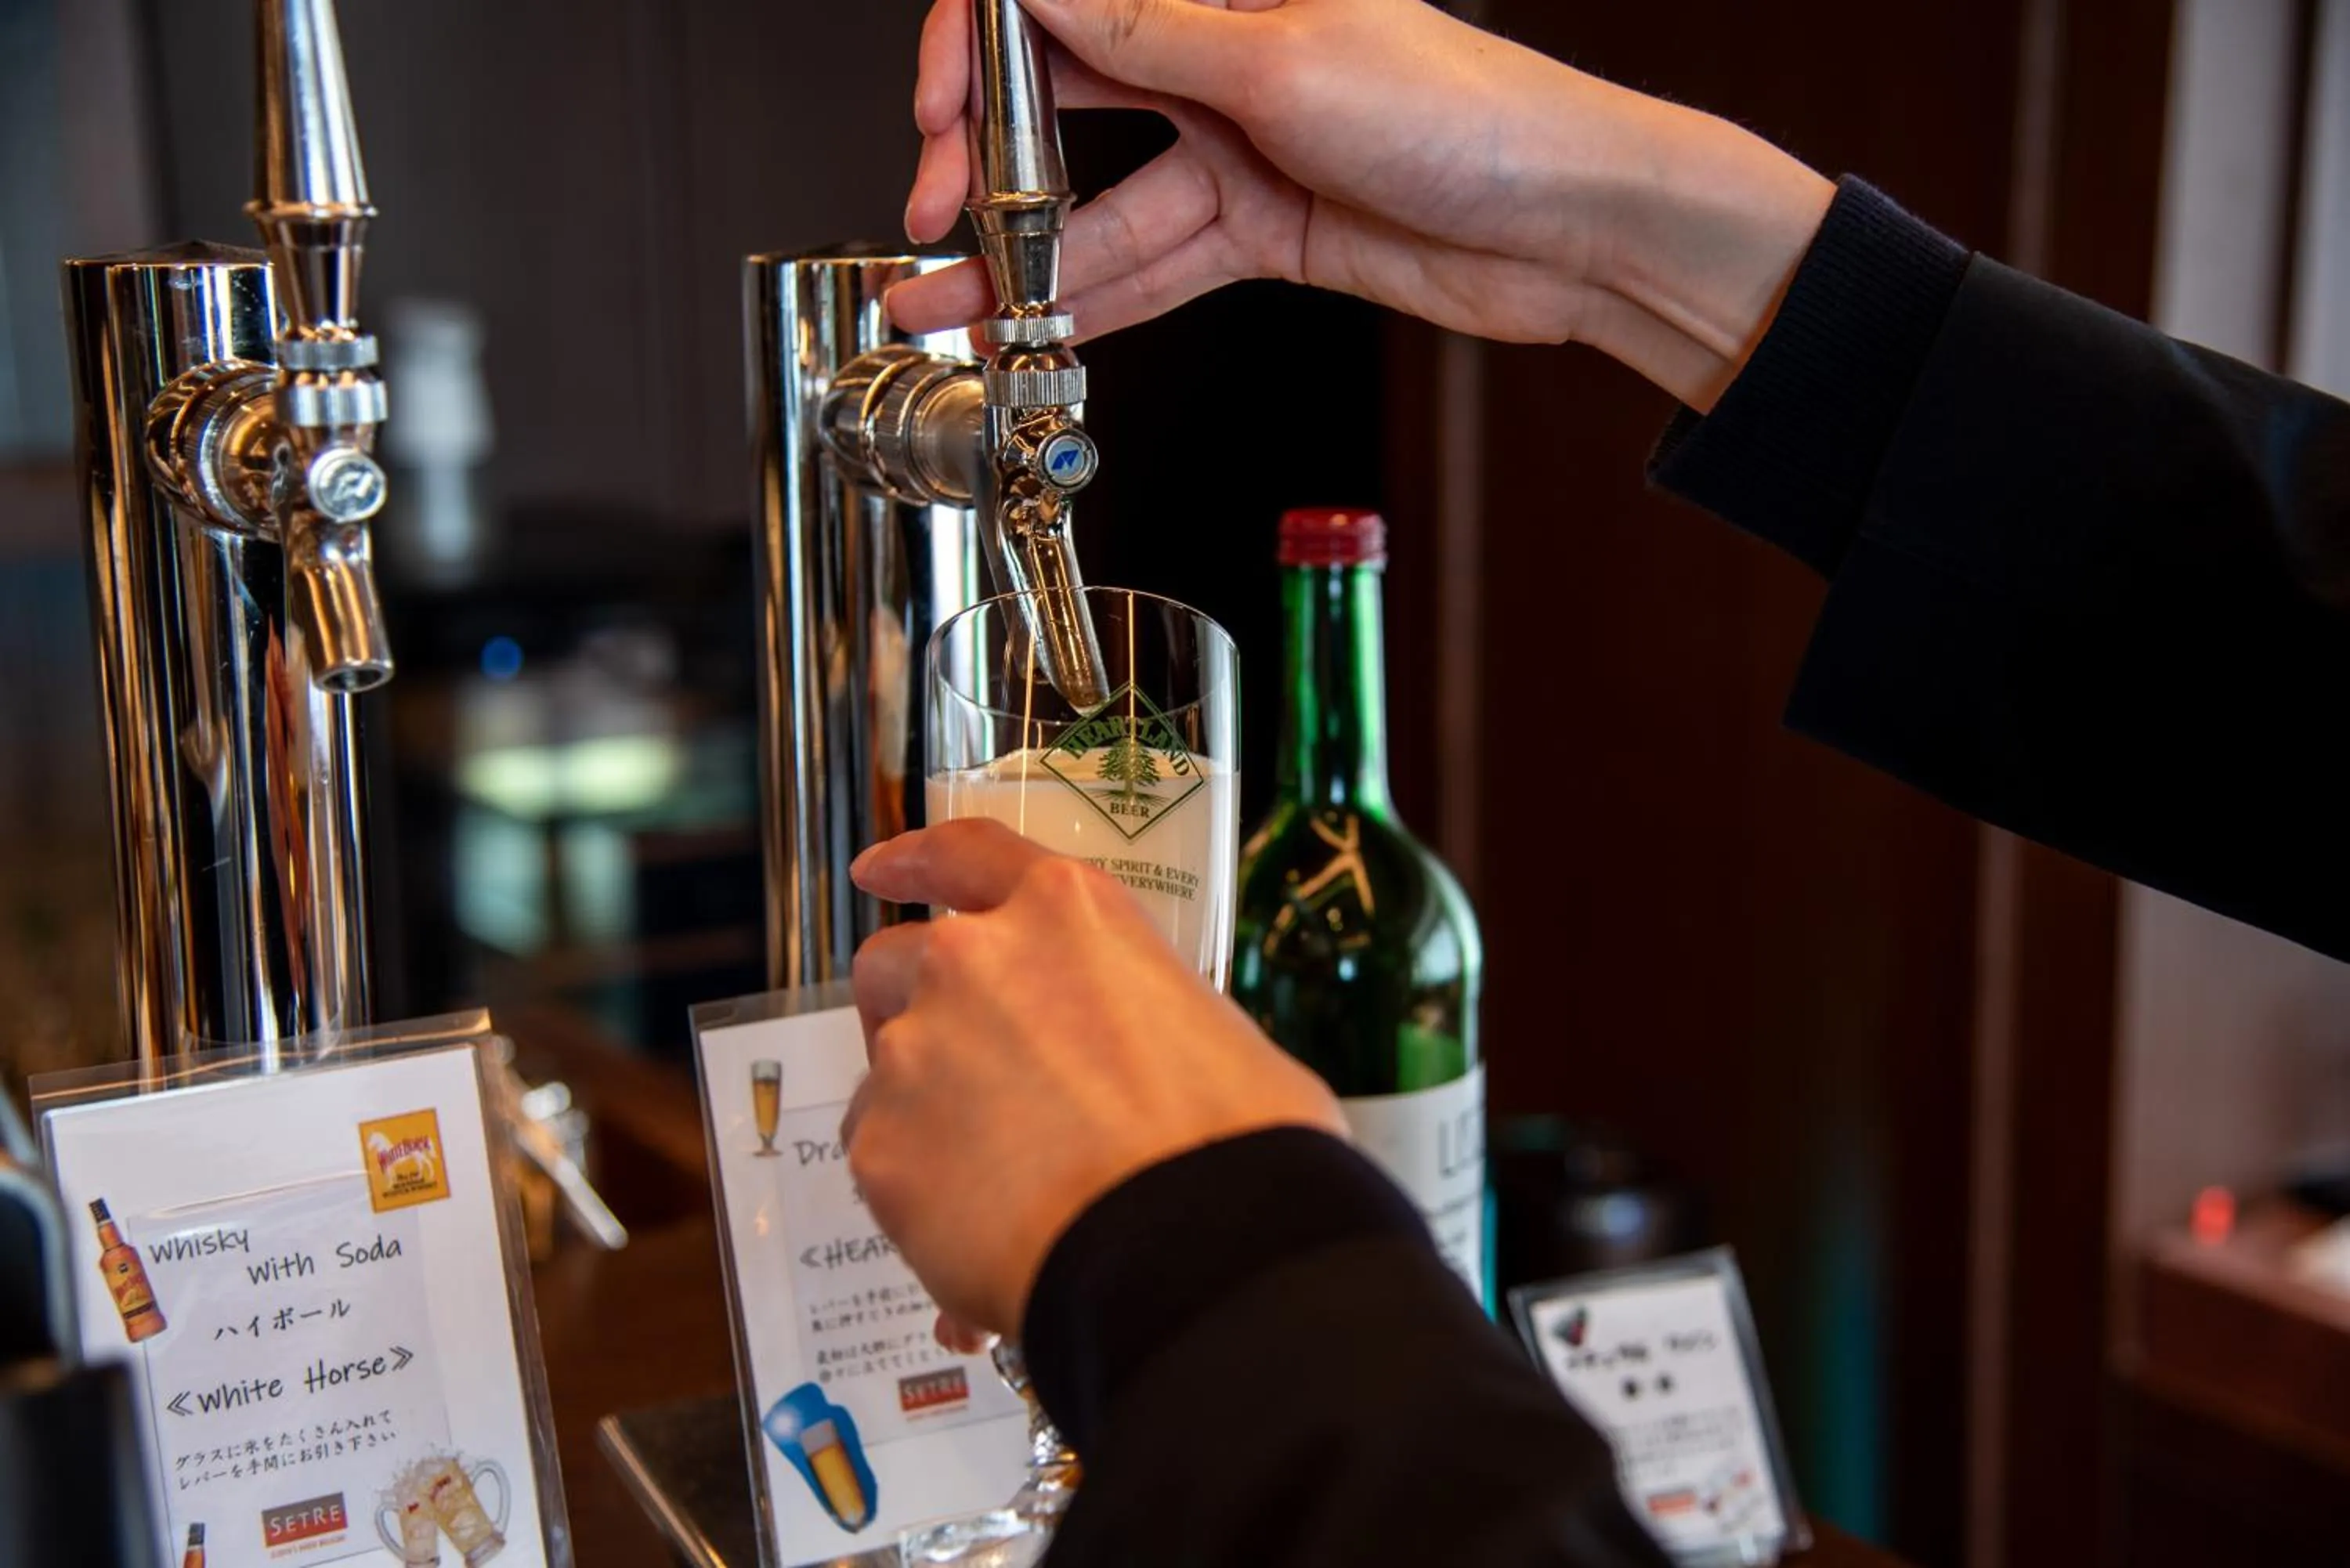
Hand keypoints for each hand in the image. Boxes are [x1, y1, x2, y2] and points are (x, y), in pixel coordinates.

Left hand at [844, 819, 1345, 1334]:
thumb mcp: (1207, 1033)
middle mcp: (974, 962)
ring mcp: (916, 1051)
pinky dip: (920, 1197)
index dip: (915, 862)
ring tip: (998, 1189)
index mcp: (1066, 915)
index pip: (966, 854)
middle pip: (895, 962)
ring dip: (925, 1115)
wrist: (1187, 1249)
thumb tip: (1130, 1075)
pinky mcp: (880, 1146)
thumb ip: (1135, 1022)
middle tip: (952, 1065)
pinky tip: (981, 1242)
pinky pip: (885, 1166)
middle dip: (905, 1005)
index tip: (879, 872)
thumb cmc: (1233, 1143)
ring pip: (885, 1074)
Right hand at [892, 0, 1834, 407]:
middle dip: (984, 167)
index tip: (937, 113)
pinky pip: (1153, 266)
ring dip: (1017, 259)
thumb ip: (1144, 35)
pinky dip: (1088, 301)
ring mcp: (1239, 150)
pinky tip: (1025, 324)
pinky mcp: (1261, 231)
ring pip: (1099, 205)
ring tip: (939, 301)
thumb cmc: (1468, 115)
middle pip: (1065, 106)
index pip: (1061, 6)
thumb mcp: (1280, 61)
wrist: (1573, 226)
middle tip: (929, 218)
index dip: (980, 53)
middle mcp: (1221, 62)